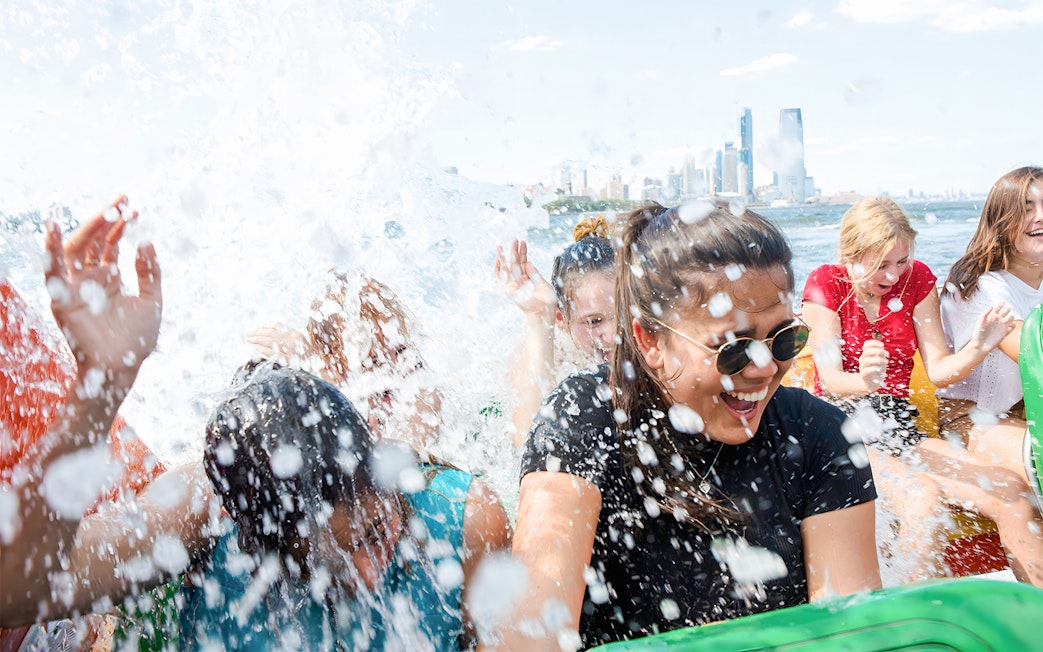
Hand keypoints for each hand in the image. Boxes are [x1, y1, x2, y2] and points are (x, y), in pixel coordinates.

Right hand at [45, 196, 161, 383]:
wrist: (122, 366)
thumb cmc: (137, 340)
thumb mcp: (152, 300)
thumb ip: (150, 272)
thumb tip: (146, 243)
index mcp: (109, 279)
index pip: (110, 245)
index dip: (121, 226)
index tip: (135, 208)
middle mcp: (89, 280)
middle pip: (93, 242)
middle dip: (106, 219)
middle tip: (122, 199)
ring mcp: (75, 288)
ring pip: (74, 250)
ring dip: (87, 228)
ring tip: (103, 210)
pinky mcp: (62, 299)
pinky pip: (53, 271)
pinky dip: (51, 249)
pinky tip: (53, 227)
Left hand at [247, 323, 309, 361]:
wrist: (318, 368)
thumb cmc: (306, 355)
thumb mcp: (298, 342)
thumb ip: (287, 337)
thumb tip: (268, 334)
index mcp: (295, 333)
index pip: (277, 326)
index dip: (265, 326)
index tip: (256, 328)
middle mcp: (293, 339)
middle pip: (271, 333)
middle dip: (258, 332)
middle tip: (248, 334)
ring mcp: (291, 349)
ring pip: (270, 341)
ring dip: (258, 339)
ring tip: (249, 340)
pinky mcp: (288, 359)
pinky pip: (273, 353)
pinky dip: (264, 350)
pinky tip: (257, 348)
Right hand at [493, 239, 556, 318]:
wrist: (544, 313)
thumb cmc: (546, 302)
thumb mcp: (543, 284)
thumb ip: (535, 274)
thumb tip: (528, 263)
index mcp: (528, 278)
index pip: (523, 262)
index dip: (523, 252)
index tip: (523, 242)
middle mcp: (520, 281)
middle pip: (514, 263)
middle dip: (513, 251)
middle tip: (514, 239)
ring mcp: (514, 285)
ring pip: (507, 269)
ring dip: (503, 258)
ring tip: (501, 247)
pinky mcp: (510, 290)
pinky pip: (501, 280)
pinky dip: (498, 271)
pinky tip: (497, 262)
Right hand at [857, 339, 887, 391]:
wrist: (871, 382)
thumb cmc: (877, 370)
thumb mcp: (880, 360)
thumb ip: (881, 353)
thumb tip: (882, 346)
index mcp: (866, 354)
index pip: (866, 345)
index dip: (874, 343)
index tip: (882, 345)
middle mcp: (863, 359)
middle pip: (867, 352)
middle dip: (877, 351)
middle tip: (886, 353)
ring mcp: (862, 367)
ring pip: (866, 360)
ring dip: (878, 359)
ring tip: (886, 361)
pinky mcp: (863, 375)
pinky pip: (866, 371)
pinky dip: (873, 368)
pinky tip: (880, 368)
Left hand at [967, 303, 1014, 350]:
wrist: (981, 345)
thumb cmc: (978, 333)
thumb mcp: (980, 321)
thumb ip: (985, 313)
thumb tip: (992, 306)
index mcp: (991, 316)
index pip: (998, 307)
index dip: (1001, 304)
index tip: (1002, 303)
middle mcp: (998, 320)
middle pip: (1007, 310)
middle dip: (1007, 309)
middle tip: (1003, 313)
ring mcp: (1002, 325)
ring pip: (1011, 317)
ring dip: (1010, 317)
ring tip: (1005, 321)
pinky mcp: (1006, 332)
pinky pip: (1013, 326)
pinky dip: (1013, 325)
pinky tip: (1008, 327)